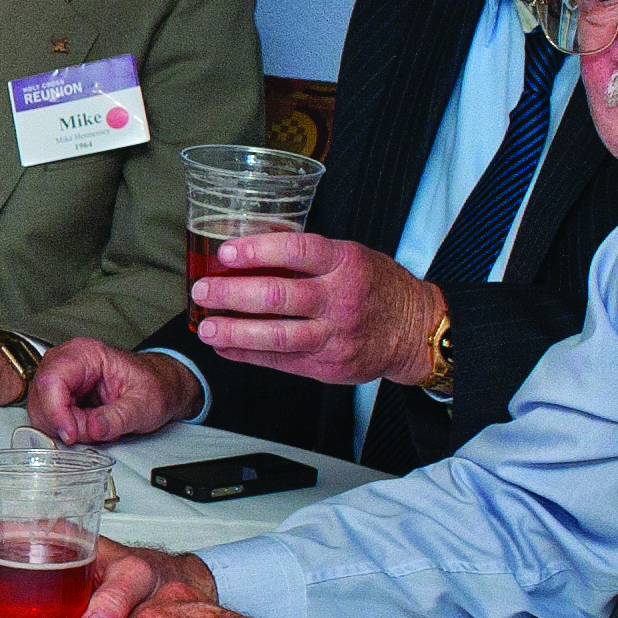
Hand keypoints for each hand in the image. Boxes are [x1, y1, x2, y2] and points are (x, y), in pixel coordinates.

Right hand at [22, 339, 199, 444]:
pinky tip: (90, 423)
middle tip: (96, 428)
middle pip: (42, 399)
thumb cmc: (154, 386)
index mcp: (85, 354)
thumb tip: (93, 428)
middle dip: (66, 423)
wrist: (160, 386)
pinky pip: (49, 418)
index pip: (51, 380)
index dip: (56, 412)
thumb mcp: (144, 405)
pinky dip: (68, 429)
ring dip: (68, 427)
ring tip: (98, 424)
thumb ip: (118, 418)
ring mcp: (60, 379)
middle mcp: (66, 362)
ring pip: (42, 412)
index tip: (72, 434)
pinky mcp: (59, 395)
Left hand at [189, 231, 445, 389]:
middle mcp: (340, 299)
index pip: (298, 251)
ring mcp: (335, 336)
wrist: (415, 331)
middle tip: (202, 290)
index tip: (225, 252)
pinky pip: (280, 361)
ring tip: (205, 326)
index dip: (258, 250)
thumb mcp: (351, 257)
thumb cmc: (375, 286)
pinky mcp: (328, 366)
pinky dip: (247, 354)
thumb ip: (309, 257)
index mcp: (346, 263)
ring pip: (275, 336)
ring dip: (233, 331)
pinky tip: (224, 346)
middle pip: (277, 297)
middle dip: (232, 294)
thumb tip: (250, 252)